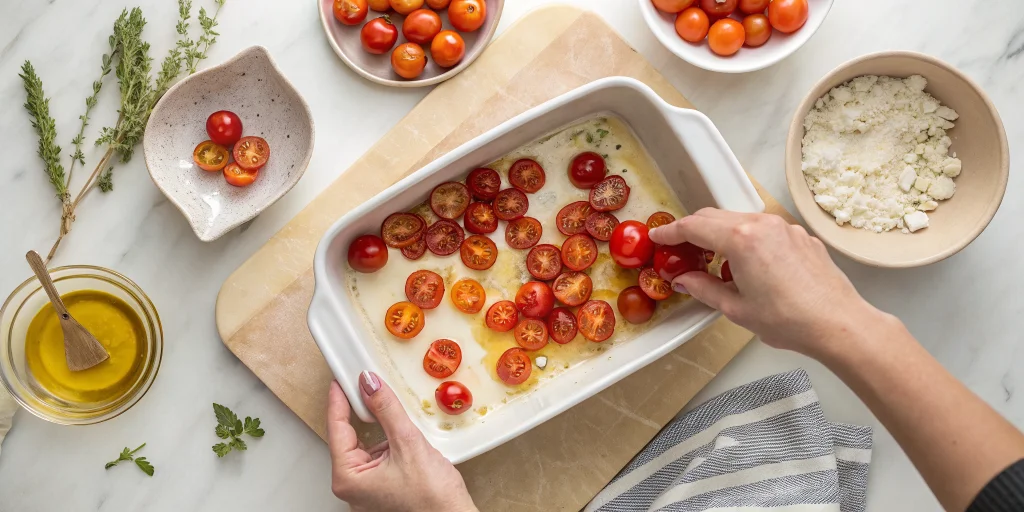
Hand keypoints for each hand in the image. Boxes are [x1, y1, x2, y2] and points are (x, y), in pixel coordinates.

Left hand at [327, 373, 476, 511]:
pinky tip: (403, 440)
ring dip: (381, 431)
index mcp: (348, 479)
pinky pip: (379, 458)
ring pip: (367, 447)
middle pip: (350, 438)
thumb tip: (370, 386)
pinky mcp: (382, 488)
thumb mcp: (408, 442)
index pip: (337, 430)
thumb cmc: (432, 499)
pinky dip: (390, 444)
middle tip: (367, 390)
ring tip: (397, 422)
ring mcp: (367, 489)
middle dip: (362, 415)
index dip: (339, 401)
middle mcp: (353, 487)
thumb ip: (386, 409)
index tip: (341, 381)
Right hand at [648, 208, 878, 355]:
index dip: (671, 231)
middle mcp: (762, 224)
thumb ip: (704, 288)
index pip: (694, 226)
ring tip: (711, 259)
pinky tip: (745, 264)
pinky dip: (745, 238)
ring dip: (719, 234)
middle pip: (714, 216)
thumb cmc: (789, 320)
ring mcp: (784, 227)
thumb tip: (684, 280)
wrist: (838, 323)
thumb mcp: (736, 308)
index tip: (657, 236)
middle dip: (692, 230)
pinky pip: (763, 229)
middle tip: (677, 248)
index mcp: (740, 239)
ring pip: (739, 220)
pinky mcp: (800, 236)